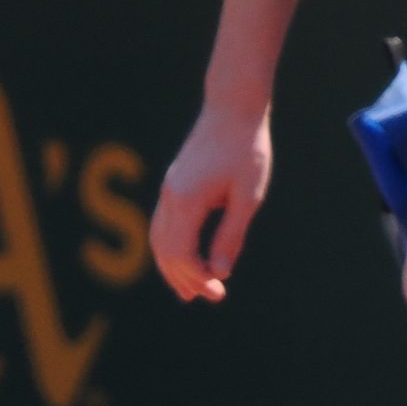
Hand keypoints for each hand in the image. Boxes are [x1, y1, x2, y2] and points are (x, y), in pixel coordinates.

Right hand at [149, 103, 272, 301]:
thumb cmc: (247, 148)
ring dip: (172, 267)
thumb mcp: (248, 195)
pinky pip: (162, 225)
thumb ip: (231, 235)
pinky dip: (169, 247)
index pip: (182, 254)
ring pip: (158, 240)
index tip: (219, 291)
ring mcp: (168, 189)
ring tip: (189, 290)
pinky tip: (184, 258)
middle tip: (208, 297)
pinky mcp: (173, 184)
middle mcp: (170, 197)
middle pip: (166, 252)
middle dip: (184, 278)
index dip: (198, 278)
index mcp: (187, 200)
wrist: (234, 107)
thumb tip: (219, 273)